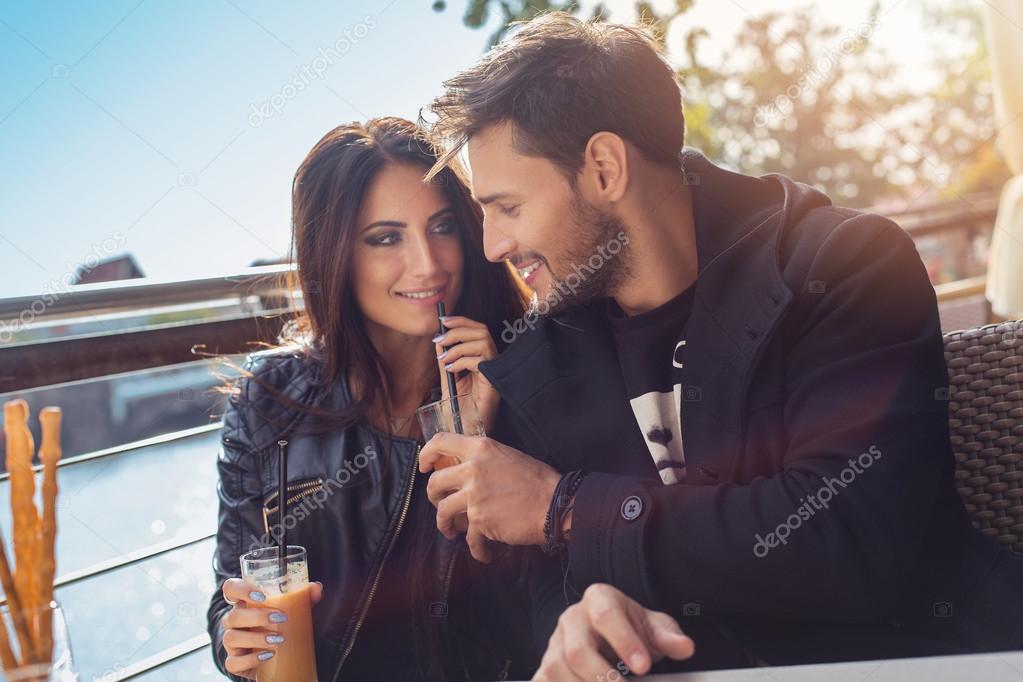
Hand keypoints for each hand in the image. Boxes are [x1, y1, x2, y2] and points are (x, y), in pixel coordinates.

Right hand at [220, 578, 322, 678]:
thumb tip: (316, 587)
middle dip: (257, 616)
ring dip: (256, 638)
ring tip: (278, 639)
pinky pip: (233, 662)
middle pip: (233, 615)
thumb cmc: (279, 627)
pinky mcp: (235, 662)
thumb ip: (303, 597)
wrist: (277, 656)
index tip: (261, 595)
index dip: (240, 588)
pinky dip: (250, 660)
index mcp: (244, 604)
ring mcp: (232, 643)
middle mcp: (234, 622)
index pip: (231, 589)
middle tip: (280, 617)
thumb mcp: (292, 610)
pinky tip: (267, 656)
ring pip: (231, 637)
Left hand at [419, 433, 559, 561]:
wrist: (555, 504)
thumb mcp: (507, 455)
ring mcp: (474, 496)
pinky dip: (476, 549)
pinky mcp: (480, 520)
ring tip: (453, 531)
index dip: (426, 454)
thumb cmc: (537, 480)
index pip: (440, 442)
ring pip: (443, 512)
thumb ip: (482, 460)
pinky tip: (483, 551)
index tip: (425, 467)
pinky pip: (468, 538)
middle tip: (442, 504)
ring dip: (445, 525)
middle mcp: (473, 469)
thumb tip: (463, 469)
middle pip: (434, 483)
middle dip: (434, 497)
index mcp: (481, 449)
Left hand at [434, 315, 499, 432]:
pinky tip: (451, 370)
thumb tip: (439, 341)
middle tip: (440, 338)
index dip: (461, 321)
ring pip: (483, 341)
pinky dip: (462, 360)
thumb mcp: (448, 383)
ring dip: (459, 345)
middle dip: (459, 329)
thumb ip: (446, 363)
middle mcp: (490, 365)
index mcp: (481, 362)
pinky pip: (481, 361)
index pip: (477, 330)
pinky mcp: (494, 385)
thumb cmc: (459, 415)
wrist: (463, 438)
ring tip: (444, 359)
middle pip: (482, 330)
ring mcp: (494, 374)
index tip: (443, 321)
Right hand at [533, 584, 694, 681]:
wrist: (610, 633)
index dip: (624, 642)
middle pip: (576, 650)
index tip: (644, 667)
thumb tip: (684, 647)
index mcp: (598, 599)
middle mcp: (571, 619)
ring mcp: (554, 644)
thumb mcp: (654, 627)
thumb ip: (668, 637)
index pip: (606, 616)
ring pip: (557, 669)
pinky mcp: (544, 668)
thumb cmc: (632, 629)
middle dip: (601, 676)